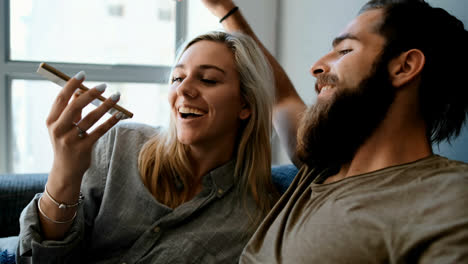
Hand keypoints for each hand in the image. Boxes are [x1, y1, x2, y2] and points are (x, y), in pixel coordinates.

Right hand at [46, 71, 120, 190]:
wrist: (66, 171)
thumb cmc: (66, 143)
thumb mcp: (63, 127)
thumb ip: (71, 110)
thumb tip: (80, 90)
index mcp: (51, 121)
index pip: (61, 98)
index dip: (71, 85)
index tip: (82, 74)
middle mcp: (59, 130)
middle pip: (75, 107)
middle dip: (90, 94)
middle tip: (103, 85)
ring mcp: (71, 140)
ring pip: (90, 118)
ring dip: (105, 105)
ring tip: (116, 96)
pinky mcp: (83, 148)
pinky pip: (100, 131)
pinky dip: (111, 121)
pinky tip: (119, 114)